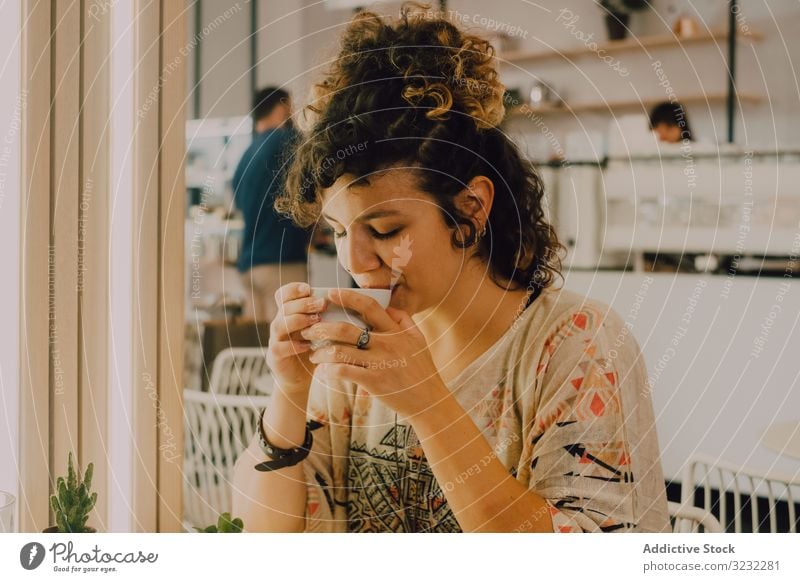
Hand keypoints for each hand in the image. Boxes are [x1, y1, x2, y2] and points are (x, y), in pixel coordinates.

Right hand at [266, 282, 326, 393]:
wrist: (300, 377)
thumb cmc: (314, 349)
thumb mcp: (320, 330)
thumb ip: (326, 317)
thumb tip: (349, 302)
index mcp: (289, 314)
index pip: (283, 295)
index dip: (293, 290)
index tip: (308, 288)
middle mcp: (280, 324)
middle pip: (285, 307)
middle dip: (304, 303)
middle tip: (322, 304)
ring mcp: (275, 340)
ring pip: (279, 324)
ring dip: (298, 320)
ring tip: (316, 321)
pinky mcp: (275, 356)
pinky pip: (279, 348)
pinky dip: (293, 345)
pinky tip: (307, 345)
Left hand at [300, 288, 448, 420]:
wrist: (429, 401)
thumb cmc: (422, 371)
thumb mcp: (419, 340)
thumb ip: (405, 321)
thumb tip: (389, 308)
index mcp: (396, 331)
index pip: (369, 307)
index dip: (347, 297)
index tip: (330, 293)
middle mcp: (387, 344)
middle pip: (347, 329)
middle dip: (323, 328)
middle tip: (309, 329)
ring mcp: (380, 363)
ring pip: (341, 351)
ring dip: (321, 352)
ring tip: (313, 355)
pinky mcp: (374, 382)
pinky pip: (344, 372)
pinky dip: (330, 371)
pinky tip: (323, 372)